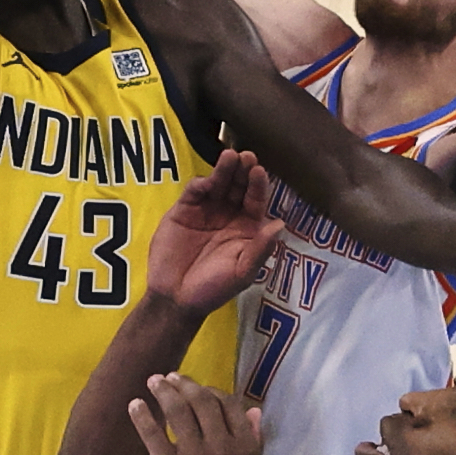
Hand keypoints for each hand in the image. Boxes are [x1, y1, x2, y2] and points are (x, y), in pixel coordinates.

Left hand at [127, 372, 267, 454]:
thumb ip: (255, 446)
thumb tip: (255, 412)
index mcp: (246, 450)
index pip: (231, 406)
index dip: (213, 392)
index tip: (197, 389)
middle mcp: (223, 447)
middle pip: (203, 402)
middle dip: (186, 384)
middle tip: (170, 378)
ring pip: (179, 410)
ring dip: (164, 391)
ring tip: (154, 382)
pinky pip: (154, 433)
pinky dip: (143, 415)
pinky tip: (135, 405)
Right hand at [149, 149, 286, 312]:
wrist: (175, 298)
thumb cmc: (213, 289)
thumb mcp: (242, 272)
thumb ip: (260, 249)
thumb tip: (280, 224)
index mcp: (247, 228)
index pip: (256, 200)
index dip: (258, 186)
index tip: (259, 171)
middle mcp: (229, 215)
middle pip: (238, 187)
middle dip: (243, 171)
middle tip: (246, 156)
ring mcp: (206, 210)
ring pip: (218, 184)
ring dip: (224, 170)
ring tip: (229, 157)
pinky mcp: (183, 210)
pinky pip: (194, 192)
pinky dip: (200, 184)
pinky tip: (206, 181)